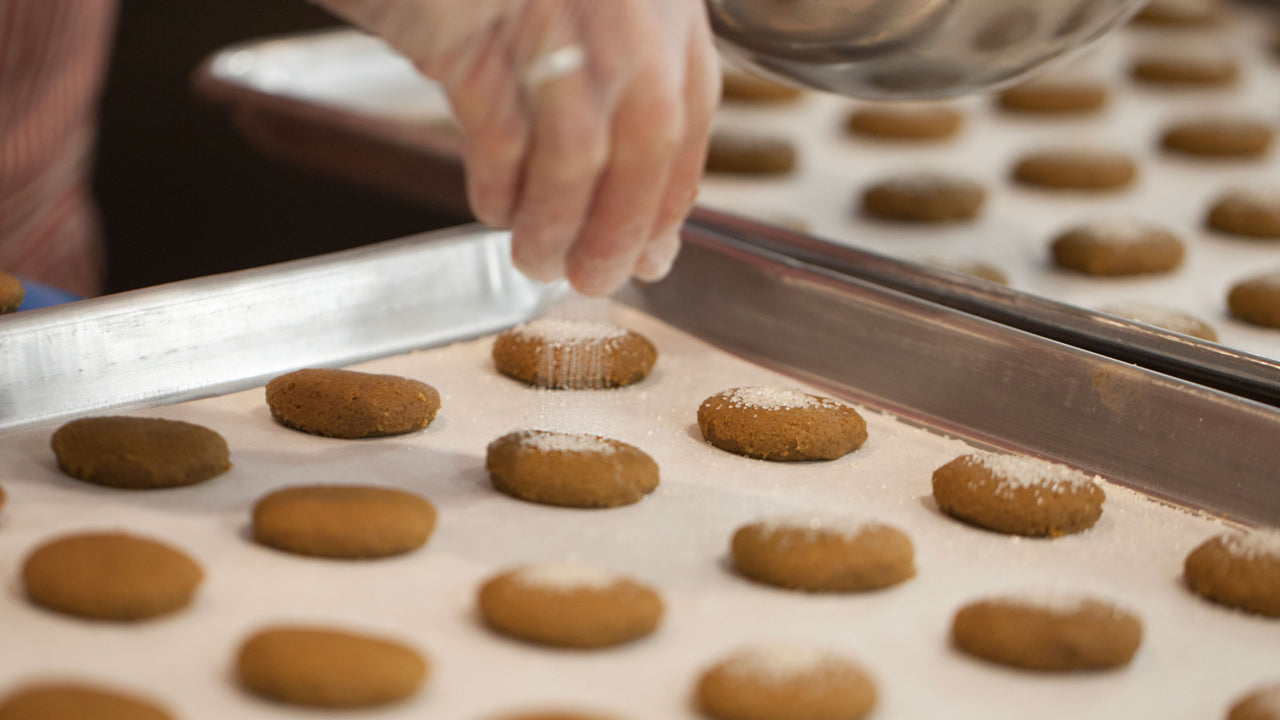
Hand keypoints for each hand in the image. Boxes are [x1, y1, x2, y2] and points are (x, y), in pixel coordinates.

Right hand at [315, 0, 720, 294]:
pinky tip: (494, 207)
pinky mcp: (462, 22)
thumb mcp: (569, 10)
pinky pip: (499, 124)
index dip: (672, 190)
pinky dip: (501, 182)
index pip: (689, 104)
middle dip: (623, 223)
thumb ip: (612, 87)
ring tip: (538, 262)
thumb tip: (637, 213)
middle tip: (598, 279)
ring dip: (558, 221)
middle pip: (647, 132)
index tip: (654, 249)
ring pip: (578, 142)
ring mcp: (542, 0)